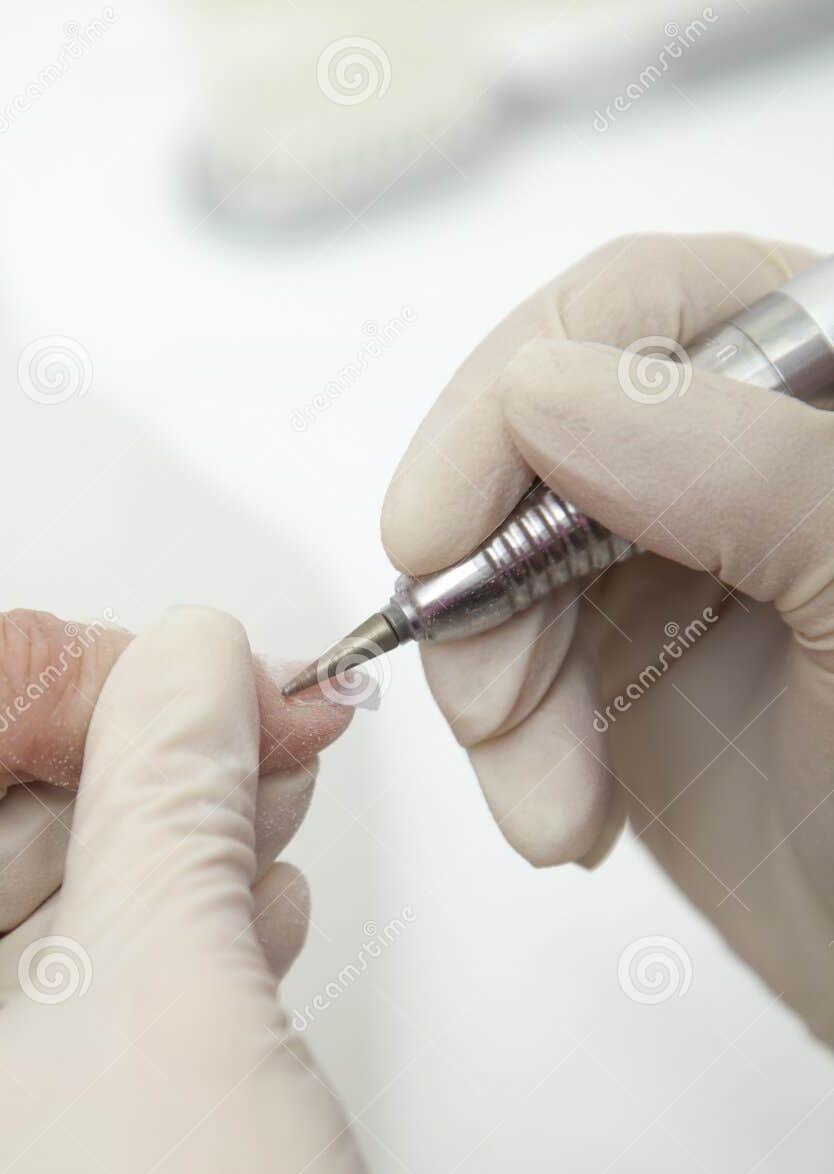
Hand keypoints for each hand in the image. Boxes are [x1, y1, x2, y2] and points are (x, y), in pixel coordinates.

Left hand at [0, 607, 462, 1173]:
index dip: (1, 738)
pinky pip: (39, 1102)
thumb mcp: (175, 980)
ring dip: (136, 909)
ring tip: (247, 835)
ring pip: (1, 1015)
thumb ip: (171, 783)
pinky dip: (136, 1015)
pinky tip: (242, 946)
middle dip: (96, 820)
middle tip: (204, 750)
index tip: (118, 688)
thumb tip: (191, 661)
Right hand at [382, 233, 833, 1040]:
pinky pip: (497, 660)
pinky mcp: (614, 657)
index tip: (438, 530)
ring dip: (491, 689)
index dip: (510, 400)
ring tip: (553, 801)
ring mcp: (671, 555)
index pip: (636, 304)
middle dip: (490, 581)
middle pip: (532, 436)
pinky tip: (565, 811)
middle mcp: (739, 450)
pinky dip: (503, 744)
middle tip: (495, 702)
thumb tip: (547, 392)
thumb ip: (744, 469)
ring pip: (493, 558)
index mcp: (824, 382)